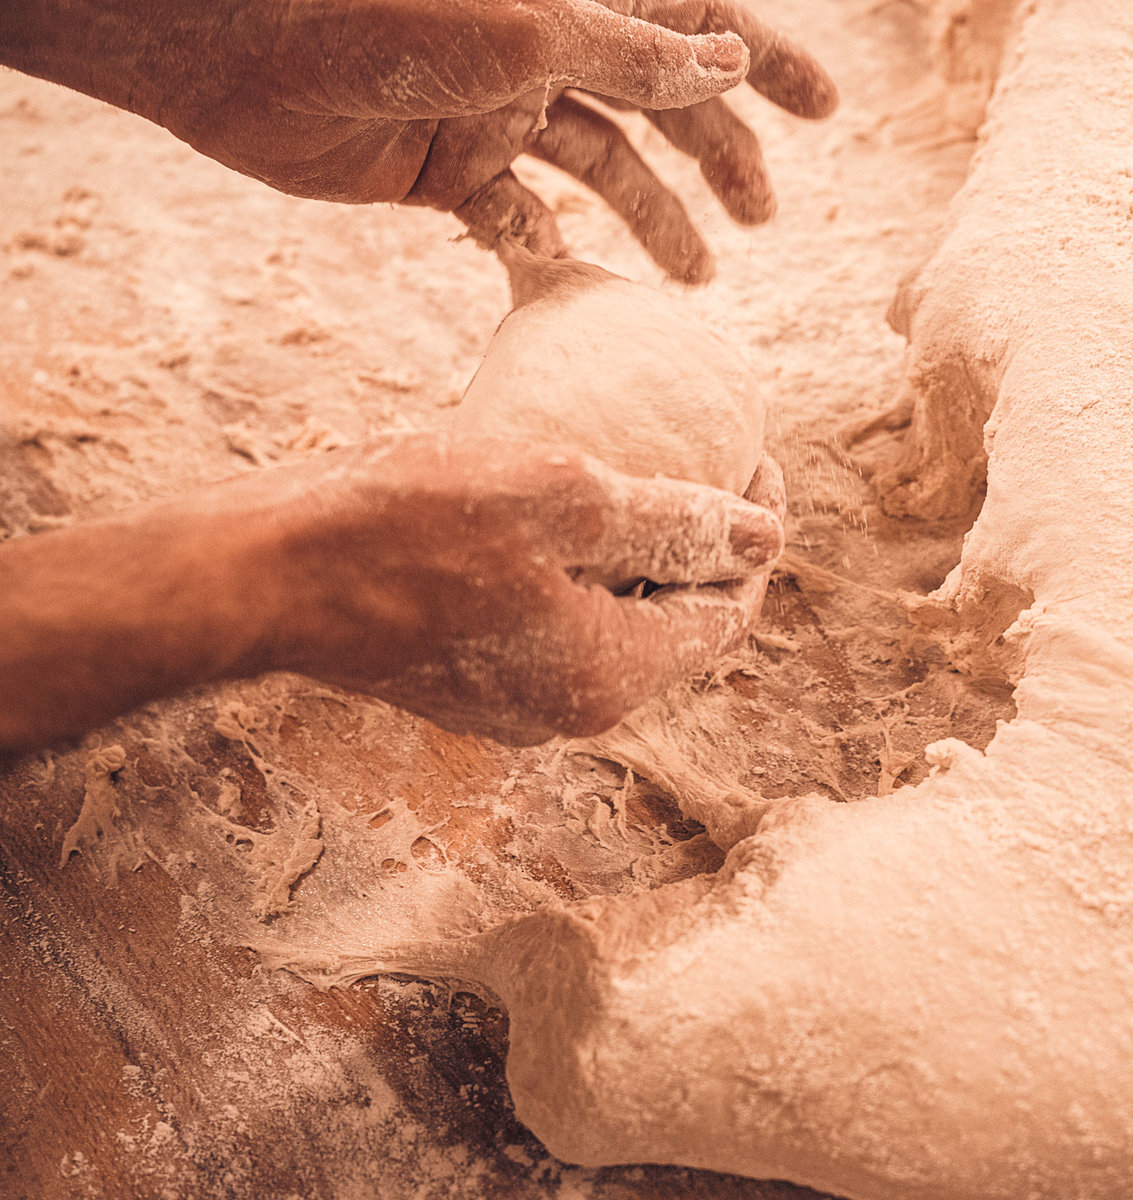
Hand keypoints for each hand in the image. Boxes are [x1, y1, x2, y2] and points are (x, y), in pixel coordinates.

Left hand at [0, 0, 836, 281]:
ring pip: (601, 169)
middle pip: (659, 103)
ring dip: (651, 219)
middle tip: (765, 217)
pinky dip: (548, 245)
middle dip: (719, 155)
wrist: (230, 50)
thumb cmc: (374, 13)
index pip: (695, 22)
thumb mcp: (522, 30)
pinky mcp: (448, 171)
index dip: (766, 63)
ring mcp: (497, 111)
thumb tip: (730, 63)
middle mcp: (545, 48)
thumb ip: (627, 51)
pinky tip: (569, 273)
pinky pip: (517, 215)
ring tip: (699, 277)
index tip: (826, 113)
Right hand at [0, 432, 783, 753]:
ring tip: (649, 479)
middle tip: (715, 465)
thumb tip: (768, 537)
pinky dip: (587, 577)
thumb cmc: (412, 525)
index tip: (758, 460)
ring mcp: (520, 704)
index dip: (757, 537)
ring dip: (645, 562)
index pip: (729, 613)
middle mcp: (576, 709)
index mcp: (614, 676)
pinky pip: (563, 628)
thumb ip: (677, 525)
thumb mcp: (568, 500)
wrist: (267, 574)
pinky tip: (568, 517)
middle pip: (679, 627)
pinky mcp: (472, 682)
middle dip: (707, 551)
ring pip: (620, 627)